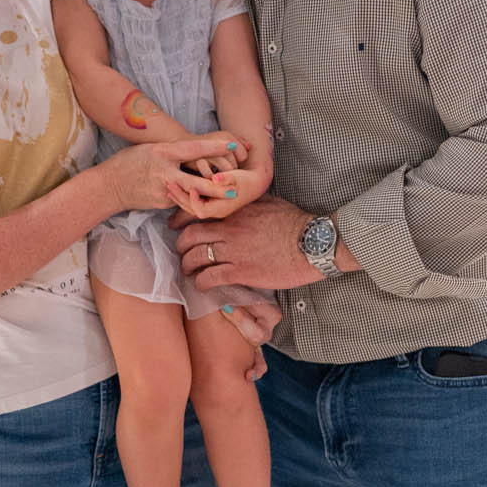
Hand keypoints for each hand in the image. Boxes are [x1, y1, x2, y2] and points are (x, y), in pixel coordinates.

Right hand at [104, 133, 243, 214]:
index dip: (214, 147)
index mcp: (162, 153)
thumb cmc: (129, 162)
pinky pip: (181, 199)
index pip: (193, 149)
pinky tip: (197, 198)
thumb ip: (172, 152)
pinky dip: (189, 198)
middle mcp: (164, 172)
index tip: (233, 145)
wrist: (109, 186)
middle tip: (235, 189)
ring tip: (224, 196)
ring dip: (207, 195)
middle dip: (217, 187)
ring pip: (191, 193)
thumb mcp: (150, 149)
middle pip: (196, 181)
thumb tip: (192, 151)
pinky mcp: (162, 203)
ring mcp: (163, 190)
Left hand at [175, 157, 273, 220]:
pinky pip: (193, 202)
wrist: (254, 184)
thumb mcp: (237, 177)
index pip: (201, 210)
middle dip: (180, 197)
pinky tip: (177, 185)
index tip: (189, 186)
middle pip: (192, 210)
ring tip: (169, 185)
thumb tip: (215, 178)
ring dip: (180, 196)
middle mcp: (215, 211)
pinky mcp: (210, 203)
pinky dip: (185, 195)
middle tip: (170, 184)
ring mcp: (211, 208)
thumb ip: (225, 178)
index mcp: (221, 208)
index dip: (193, 200)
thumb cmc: (246, 179)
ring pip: (190, 207)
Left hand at [177, 194, 358, 292]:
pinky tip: (203, 286)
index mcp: (235, 209)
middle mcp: (229, 228)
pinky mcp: (241, 271)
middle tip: (182, 252)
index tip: (175, 227)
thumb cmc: (295, 222)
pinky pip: (210, 277)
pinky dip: (201, 283)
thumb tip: (237, 201)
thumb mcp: (268, 201)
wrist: (311, 243)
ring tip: (189, 272)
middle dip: (181, 246)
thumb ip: (248, 201)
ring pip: (195, 257)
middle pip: (190, 235)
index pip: (197, 211)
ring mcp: (233, 250)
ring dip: (188, 266)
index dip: (180, 220)